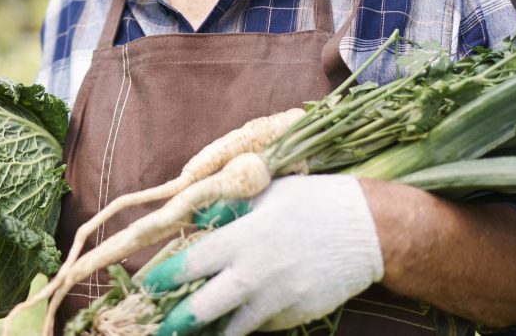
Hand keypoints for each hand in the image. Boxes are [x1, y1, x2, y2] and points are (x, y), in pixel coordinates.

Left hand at [142, 175, 383, 335]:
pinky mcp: (297, 316)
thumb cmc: (312, 202)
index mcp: (244, 237)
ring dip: (210, 332)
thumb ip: (229, 209)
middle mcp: (257, 273)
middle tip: (158, 328)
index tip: (146, 286)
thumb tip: (197, 220)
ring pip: (233, 328)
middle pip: (204, 309)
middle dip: (177, 323)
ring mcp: (278, 299)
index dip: (164, 278)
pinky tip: (233, 323)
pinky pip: (263, 326)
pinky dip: (246, 324)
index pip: (191, 263)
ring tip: (190, 334)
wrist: (369, 229)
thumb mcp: (266, 194)